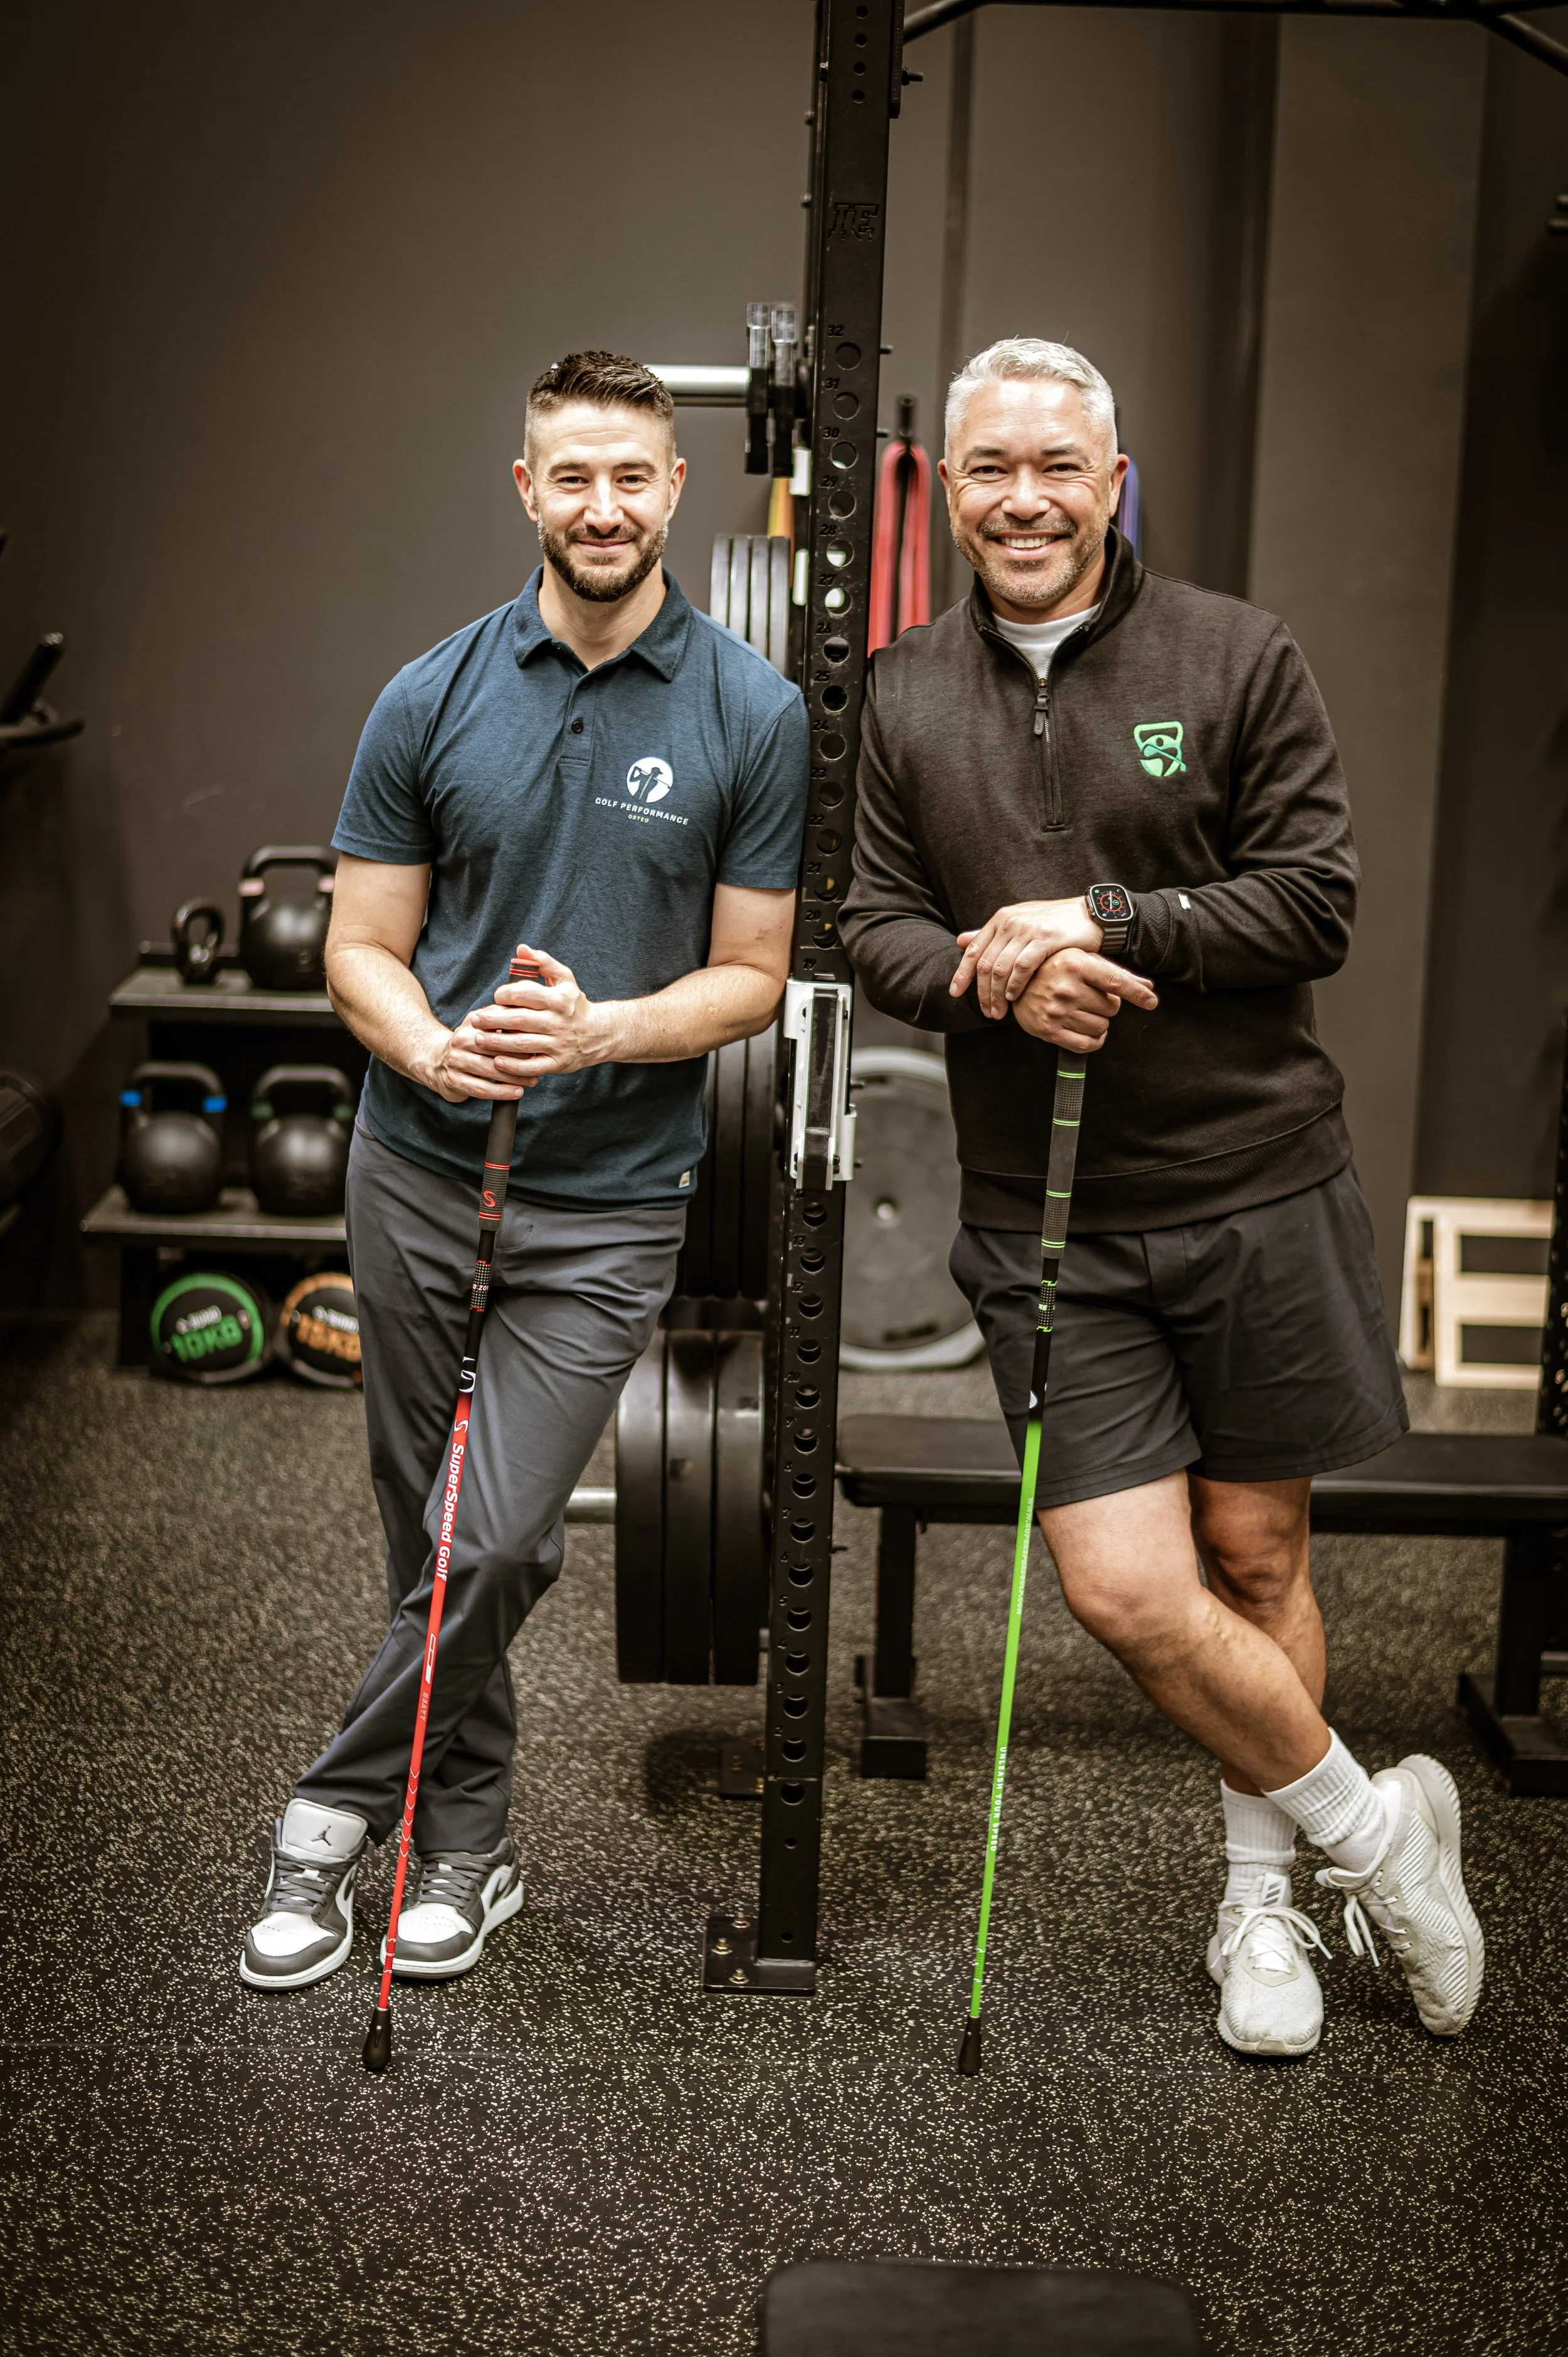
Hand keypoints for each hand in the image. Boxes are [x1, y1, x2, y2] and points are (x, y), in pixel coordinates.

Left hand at [466, 942, 611, 1081]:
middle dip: (493, 1020)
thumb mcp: (565, 979)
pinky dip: (513, 1067)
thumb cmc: (574, 1004)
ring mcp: (558, 1044)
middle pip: (519, 1020)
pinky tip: (497, 1062)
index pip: (525, 994)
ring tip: (478, 1039)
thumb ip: (543, 962)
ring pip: (522, 1044)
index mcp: (559, 999)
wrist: (598, 1033)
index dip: (505, 994)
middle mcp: (558, 1022)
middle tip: (474, 1019)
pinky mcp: (557, 1063)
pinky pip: (532, 1067)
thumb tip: (521, 949)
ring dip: (497, 1042)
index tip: (496, 997)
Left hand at [950, 896, 1103, 1017]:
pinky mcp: (1045, 939)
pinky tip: (1013, 997)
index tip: (955, 993)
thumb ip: (991, 934)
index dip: (962, 974)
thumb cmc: (1055, 923)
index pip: (973, 950)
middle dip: (982, 992)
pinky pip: (1022, 967)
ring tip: (999, 1012)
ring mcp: (1027, 930)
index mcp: (1001, 919)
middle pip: (985, 964)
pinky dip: (1015, 985)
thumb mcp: (1019, 923)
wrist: (1091, 914)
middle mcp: (1010, 922)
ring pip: (1000, 969)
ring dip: (997, 995)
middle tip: (986, 1012)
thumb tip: (960, 941)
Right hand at [1011, 947, 1157, 1053]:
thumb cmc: (1055, 968)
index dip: (1137, 994)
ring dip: (1099, 1022)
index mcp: (1076, 964)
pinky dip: (1094, 1040)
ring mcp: (1056, 1010)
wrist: (1014, 982)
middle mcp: (1066, 987)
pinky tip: (1090, 1031)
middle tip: (1091, 997)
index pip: (1116, 982)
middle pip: (1112, 1007)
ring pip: (1101, 1026)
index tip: (1152, 1002)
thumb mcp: (1084, 961)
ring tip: (1083, 1011)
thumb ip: (1117, 974)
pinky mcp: (1048, 1030)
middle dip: (1108, 1004)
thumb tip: (1148, 988)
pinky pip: (1086, 1044)